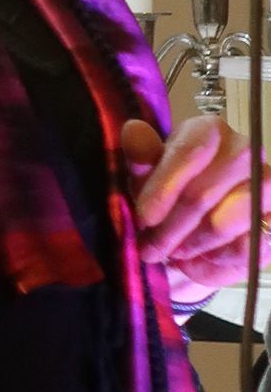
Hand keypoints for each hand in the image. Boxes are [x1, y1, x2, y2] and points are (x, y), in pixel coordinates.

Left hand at [122, 117, 270, 294]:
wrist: (194, 229)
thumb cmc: (167, 195)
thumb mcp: (145, 176)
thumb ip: (141, 156)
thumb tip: (134, 132)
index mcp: (209, 130)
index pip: (189, 154)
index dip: (164, 188)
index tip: (144, 217)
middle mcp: (244, 151)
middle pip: (202, 195)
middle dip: (169, 228)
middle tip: (149, 248)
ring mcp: (266, 185)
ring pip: (221, 225)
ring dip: (189, 246)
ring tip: (171, 252)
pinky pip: (242, 249)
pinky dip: (213, 261)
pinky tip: (197, 259)